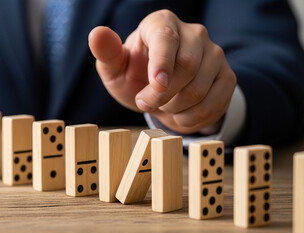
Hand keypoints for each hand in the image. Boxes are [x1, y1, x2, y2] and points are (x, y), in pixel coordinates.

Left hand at [88, 10, 235, 133]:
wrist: (158, 91)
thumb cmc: (133, 74)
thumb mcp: (114, 67)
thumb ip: (106, 52)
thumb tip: (97, 33)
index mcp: (162, 23)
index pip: (167, 38)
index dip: (162, 63)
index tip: (155, 85)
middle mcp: (193, 33)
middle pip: (187, 67)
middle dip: (162, 96)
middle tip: (144, 103)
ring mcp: (214, 54)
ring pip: (200, 89)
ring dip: (174, 109)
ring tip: (161, 107)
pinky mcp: (227, 77)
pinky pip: (214, 104)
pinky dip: (192, 119)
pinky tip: (178, 114)